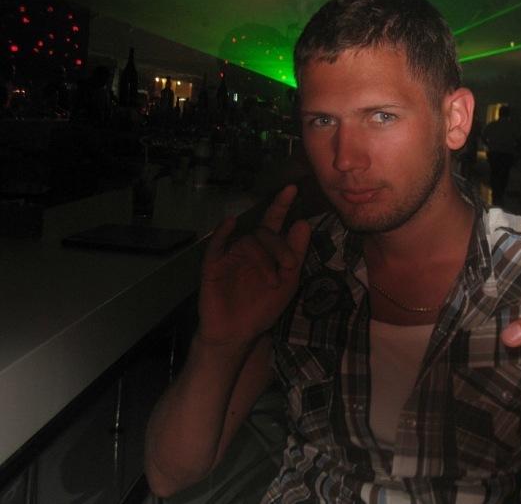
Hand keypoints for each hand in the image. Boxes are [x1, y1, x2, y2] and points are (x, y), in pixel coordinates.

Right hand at [198, 184, 311, 346]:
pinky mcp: (213, 265)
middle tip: (290, 264)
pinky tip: (230, 224)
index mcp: (267, 250)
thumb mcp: (288, 282)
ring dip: (264, 258)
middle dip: (280, 246)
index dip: (282, 205)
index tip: (293, 188)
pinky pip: (216, 244)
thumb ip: (295, 253)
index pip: (275, 222)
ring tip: (273, 281)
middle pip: (265, 232)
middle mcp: (249, 248)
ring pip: (248, 241)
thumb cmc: (262, 308)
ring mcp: (230, 255)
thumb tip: (303, 223)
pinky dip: (222, 233)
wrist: (238, 335)